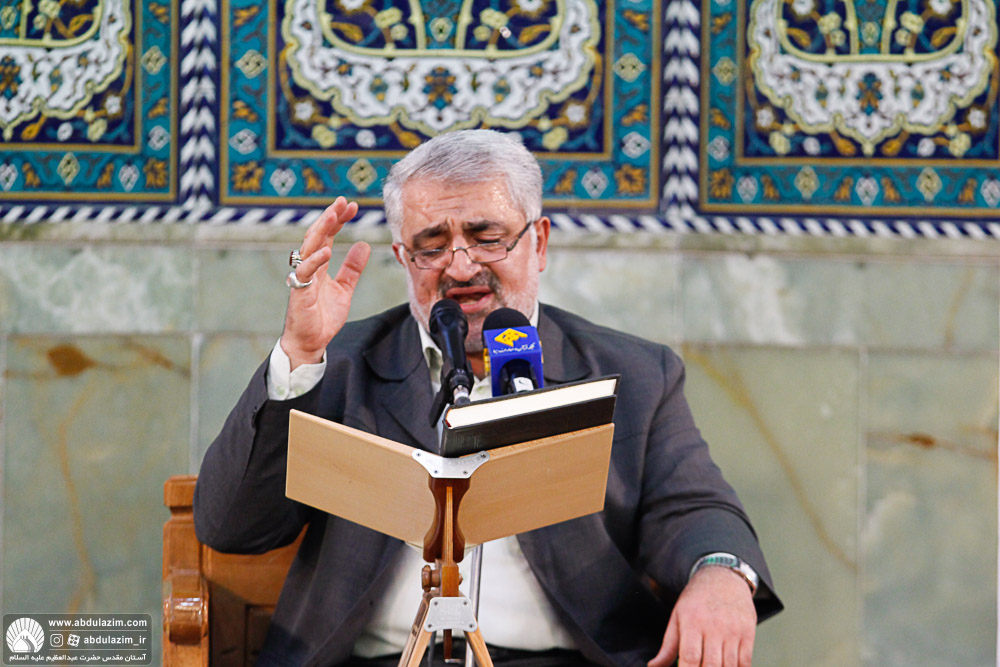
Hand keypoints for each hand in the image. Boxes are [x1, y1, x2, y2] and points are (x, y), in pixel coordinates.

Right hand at [281, 197, 370, 369]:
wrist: (310, 342)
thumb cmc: (323, 317)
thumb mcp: (345, 289)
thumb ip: (352, 268)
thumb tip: (363, 245)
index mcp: (318, 264)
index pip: (327, 235)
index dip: (338, 220)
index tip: (351, 206)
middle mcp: (309, 267)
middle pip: (317, 235)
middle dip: (329, 217)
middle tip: (342, 201)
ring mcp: (303, 278)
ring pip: (309, 247)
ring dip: (321, 230)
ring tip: (333, 215)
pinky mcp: (300, 292)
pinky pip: (305, 272)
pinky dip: (314, 259)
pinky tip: (326, 249)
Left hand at [648, 566, 756, 666]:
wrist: (723, 577)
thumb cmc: (696, 600)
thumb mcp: (677, 617)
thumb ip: (668, 646)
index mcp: (692, 622)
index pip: (690, 656)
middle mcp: (714, 627)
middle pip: (712, 665)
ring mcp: (733, 631)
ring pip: (730, 666)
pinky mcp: (748, 634)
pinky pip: (745, 663)